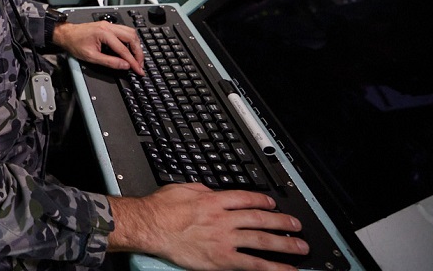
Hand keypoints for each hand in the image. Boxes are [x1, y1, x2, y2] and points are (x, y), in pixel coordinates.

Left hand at [52, 20, 143, 74]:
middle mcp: (108, 27)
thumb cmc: (75, 43)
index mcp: (104, 33)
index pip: (124, 49)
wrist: (66, 34)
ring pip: (130, 32)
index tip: (138, 70)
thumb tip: (124, 65)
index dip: (133, 62)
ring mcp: (109, 25)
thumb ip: (110, 62)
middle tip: (140, 65)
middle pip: (132, 37)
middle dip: (138, 52)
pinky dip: (131, 40)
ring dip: (136, 45)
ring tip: (137, 58)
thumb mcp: (91, 57)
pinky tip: (130, 48)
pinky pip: (125, 31)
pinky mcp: (108, 26)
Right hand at [109, 184, 308, 270]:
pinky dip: (272, 267)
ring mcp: (225, 239)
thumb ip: (201, 190)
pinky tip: (286, 269)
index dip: (263, 201)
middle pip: (260, 218)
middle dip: (282, 222)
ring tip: (301, 246)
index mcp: (214, 200)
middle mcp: (224, 218)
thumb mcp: (182, 189)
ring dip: (285, 243)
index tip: (272, 204)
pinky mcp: (222, 258)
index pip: (246, 198)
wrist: (150, 226)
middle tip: (297, 225)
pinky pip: (253, 264)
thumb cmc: (160, 209)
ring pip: (262, 240)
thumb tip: (211, 191)